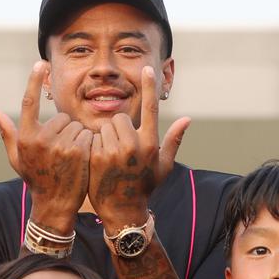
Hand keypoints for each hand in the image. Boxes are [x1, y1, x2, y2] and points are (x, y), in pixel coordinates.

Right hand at [0, 61, 91, 234]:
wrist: (55, 204)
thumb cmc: (36, 179)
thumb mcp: (18, 158)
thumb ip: (8, 133)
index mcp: (25, 137)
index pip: (29, 102)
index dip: (34, 81)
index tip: (41, 63)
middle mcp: (40, 139)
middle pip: (62, 117)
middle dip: (65, 130)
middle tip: (61, 151)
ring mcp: (59, 145)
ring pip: (76, 126)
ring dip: (77, 138)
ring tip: (70, 158)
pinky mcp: (78, 152)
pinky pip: (87, 136)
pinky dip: (88, 145)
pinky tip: (82, 160)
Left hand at [88, 65, 190, 231]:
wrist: (122, 210)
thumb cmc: (145, 186)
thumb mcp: (163, 166)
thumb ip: (174, 140)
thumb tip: (187, 118)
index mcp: (150, 143)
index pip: (150, 108)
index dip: (149, 87)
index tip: (147, 68)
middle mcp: (133, 145)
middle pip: (120, 118)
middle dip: (118, 129)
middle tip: (120, 149)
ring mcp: (113, 152)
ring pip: (104, 127)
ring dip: (105, 138)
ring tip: (109, 157)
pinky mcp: (96, 157)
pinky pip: (91, 138)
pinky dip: (93, 146)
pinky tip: (97, 161)